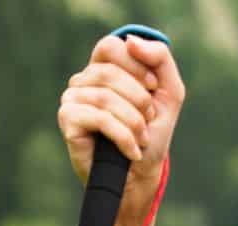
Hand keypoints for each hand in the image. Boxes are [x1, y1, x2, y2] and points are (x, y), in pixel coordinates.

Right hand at [58, 33, 184, 221]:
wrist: (140, 174)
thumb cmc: (152, 132)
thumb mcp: (169, 92)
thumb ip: (160, 59)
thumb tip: (131, 40)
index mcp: (104, 67)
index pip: (111, 46)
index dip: (136, 65)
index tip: (153, 88)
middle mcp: (83, 79)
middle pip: (110, 73)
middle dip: (139, 99)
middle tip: (149, 119)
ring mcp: (72, 99)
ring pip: (106, 97)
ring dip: (134, 122)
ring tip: (142, 139)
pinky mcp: (67, 120)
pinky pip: (99, 118)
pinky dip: (123, 136)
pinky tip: (132, 150)